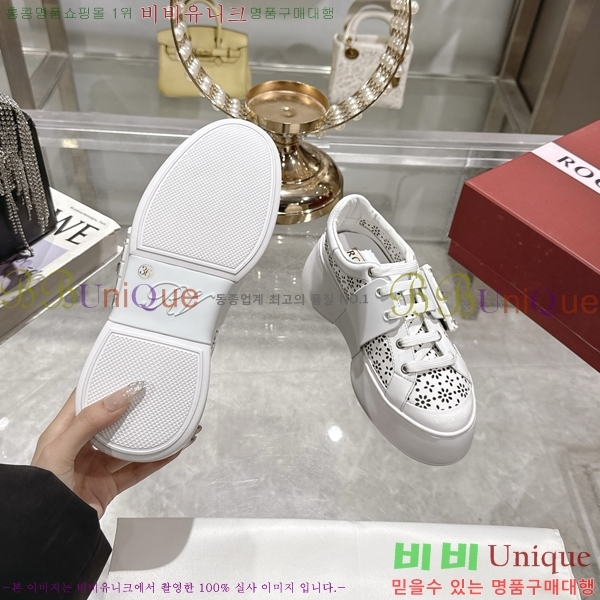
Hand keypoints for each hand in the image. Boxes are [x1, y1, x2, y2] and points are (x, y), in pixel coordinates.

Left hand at [31, 383, 183, 518]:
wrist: (47, 533)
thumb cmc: (42, 489)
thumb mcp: (60, 450)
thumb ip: (89, 423)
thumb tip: (120, 397)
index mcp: (64, 432)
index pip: (85, 401)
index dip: (104, 386)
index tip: (128, 375)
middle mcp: (82, 446)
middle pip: (112, 422)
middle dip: (133, 410)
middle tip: (155, 396)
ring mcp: (97, 466)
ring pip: (128, 447)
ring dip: (149, 436)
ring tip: (171, 423)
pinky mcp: (110, 485)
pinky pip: (137, 470)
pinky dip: (155, 461)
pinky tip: (171, 451)